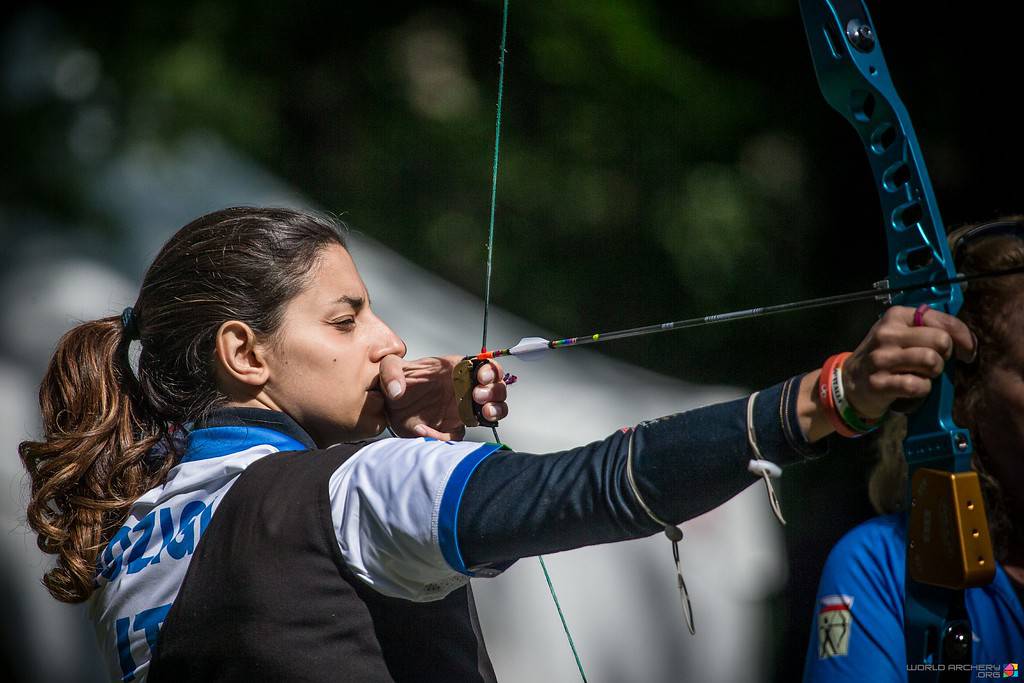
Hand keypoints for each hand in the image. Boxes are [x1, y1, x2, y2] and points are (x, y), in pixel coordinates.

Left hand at [379, 354, 508, 439]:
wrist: (390, 409)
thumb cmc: (396, 384)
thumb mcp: (389, 368)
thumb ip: (391, 372)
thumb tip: (398, 390)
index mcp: (456, 370)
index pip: (484, 366)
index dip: (490, 370)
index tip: (482, 377)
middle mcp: (465, 388)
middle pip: (496, 388)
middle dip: (494, 392)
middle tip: (478, 396)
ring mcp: (463, 409)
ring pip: (494, 408)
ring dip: (495, 410)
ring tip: (484, 412)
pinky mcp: (455, 428)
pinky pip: (464, 434)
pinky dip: (458, 436)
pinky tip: (444, 433)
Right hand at [842, 305, 974, 418]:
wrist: (850, 381)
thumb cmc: (884, 356)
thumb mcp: (900, 333)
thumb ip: (928, 328)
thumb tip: (965, 340)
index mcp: (896, 316)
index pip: (942, 320)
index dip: (963, 337)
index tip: (966, 351)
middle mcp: (886, 334)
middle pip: (940, 340)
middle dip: (945, 355)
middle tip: (936, 363)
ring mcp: (881, 358)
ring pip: (931, 361)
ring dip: (933, 373)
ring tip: (923, 374)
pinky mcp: (879, 383)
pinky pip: (917, 385)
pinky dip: (922, 389)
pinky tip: (912, 388)